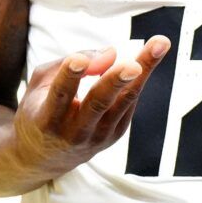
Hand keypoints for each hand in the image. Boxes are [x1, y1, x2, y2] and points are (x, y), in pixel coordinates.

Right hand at [14, 39, 171, 178]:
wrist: (45, 157)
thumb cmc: (40, 110)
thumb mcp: (41, 84)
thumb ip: (68, 64)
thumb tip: (111, 53)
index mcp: (48, 119)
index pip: (60, 95)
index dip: (69, 76)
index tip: (78, 59)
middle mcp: (74, 131)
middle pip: (98, 104)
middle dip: (115, 82)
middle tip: (132, 65)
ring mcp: (98, 136)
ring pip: (123, 102)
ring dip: (142, 73)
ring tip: (160, 45)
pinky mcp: (115, 134)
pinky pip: (129, 102)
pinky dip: (138, 78)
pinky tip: (150, 55)